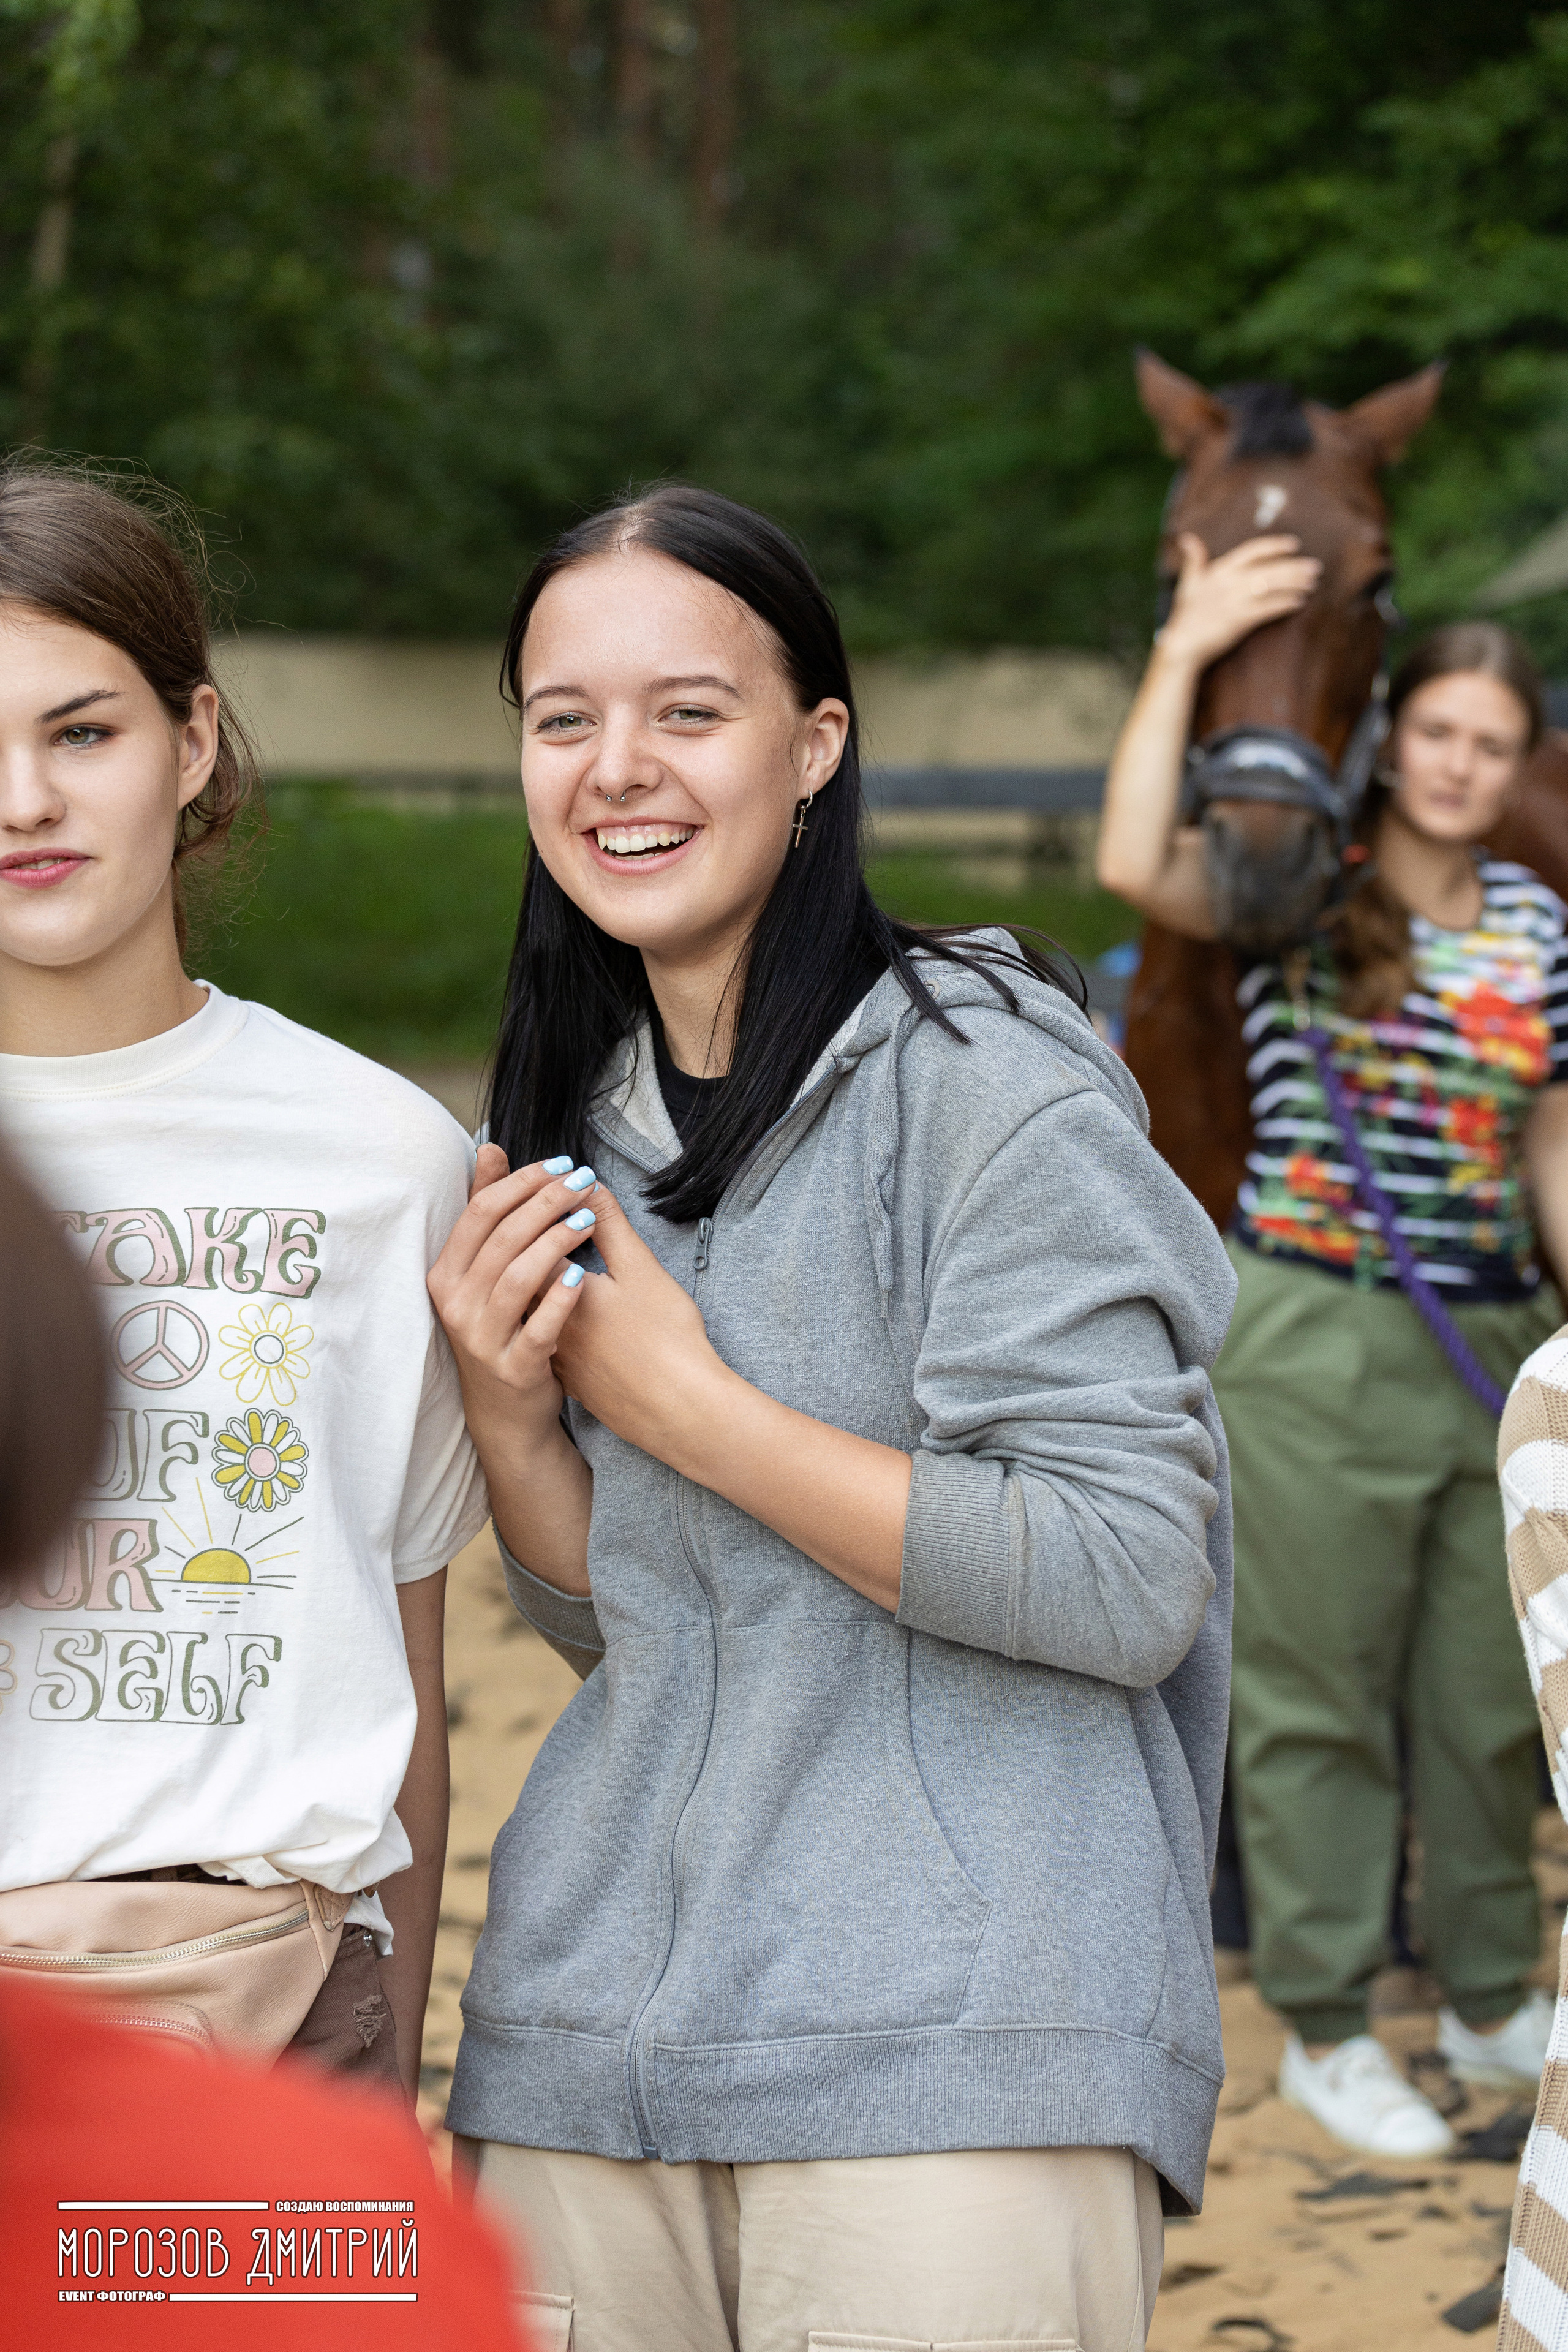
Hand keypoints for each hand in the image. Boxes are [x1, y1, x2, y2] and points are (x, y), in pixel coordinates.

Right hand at [428, 1144, 599, 1469]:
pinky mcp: (512, 1369)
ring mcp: (481, 1339)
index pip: (480, 1212)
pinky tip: (583, 1275)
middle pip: (502, 1238)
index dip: (522, 1182)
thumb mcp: (485, 1270)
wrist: (505, 1410)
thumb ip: (487, 1209)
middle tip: (583, 1182)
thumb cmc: (500, 1325)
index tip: (562, 1164)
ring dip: (556, 1241)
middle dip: (546, 1203)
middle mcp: (455, 1304)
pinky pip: (537, 1328)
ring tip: (589, 1219)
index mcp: (446, 1273)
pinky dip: (560, 1300)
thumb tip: (490, 1148)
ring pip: (518, 1278)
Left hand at [550, 1185, 723, 1457]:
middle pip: (524, 1276)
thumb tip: (587, 1186)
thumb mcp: (640, 1268)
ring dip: (547, 1285)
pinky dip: (560, 1319)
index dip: (539, 1212)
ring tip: (572, 1265)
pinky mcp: (573, 1383)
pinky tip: (582, 1314)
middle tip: (564, 1223)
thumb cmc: (665, 1338)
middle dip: (536, 1245)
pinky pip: (554, 1341)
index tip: (560, 1191)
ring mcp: (557, 1359)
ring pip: (537, 1312)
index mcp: (554, 1292)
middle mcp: (544, 1326)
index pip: (526, 1240)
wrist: (680, 1411)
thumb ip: (609, 1223)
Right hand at [1158, 530, 1321, 669]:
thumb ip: (1194, 560)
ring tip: (1312, 583)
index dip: (1275, 546)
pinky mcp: (1240, 620)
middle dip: (1295, 567)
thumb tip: (1187, 538)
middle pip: (1269, 568)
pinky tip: (1299, 602)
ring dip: (1295, 583)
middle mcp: (1229, 582)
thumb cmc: (1186, 615)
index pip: (1252, 551)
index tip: (1295, 544)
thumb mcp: (1188, 584)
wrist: (1182, 644)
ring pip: (1272, 586)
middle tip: (1315, 567)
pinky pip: (1269, 608)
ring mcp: (1235, 601)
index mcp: (1220, 570)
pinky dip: (1285, 604)